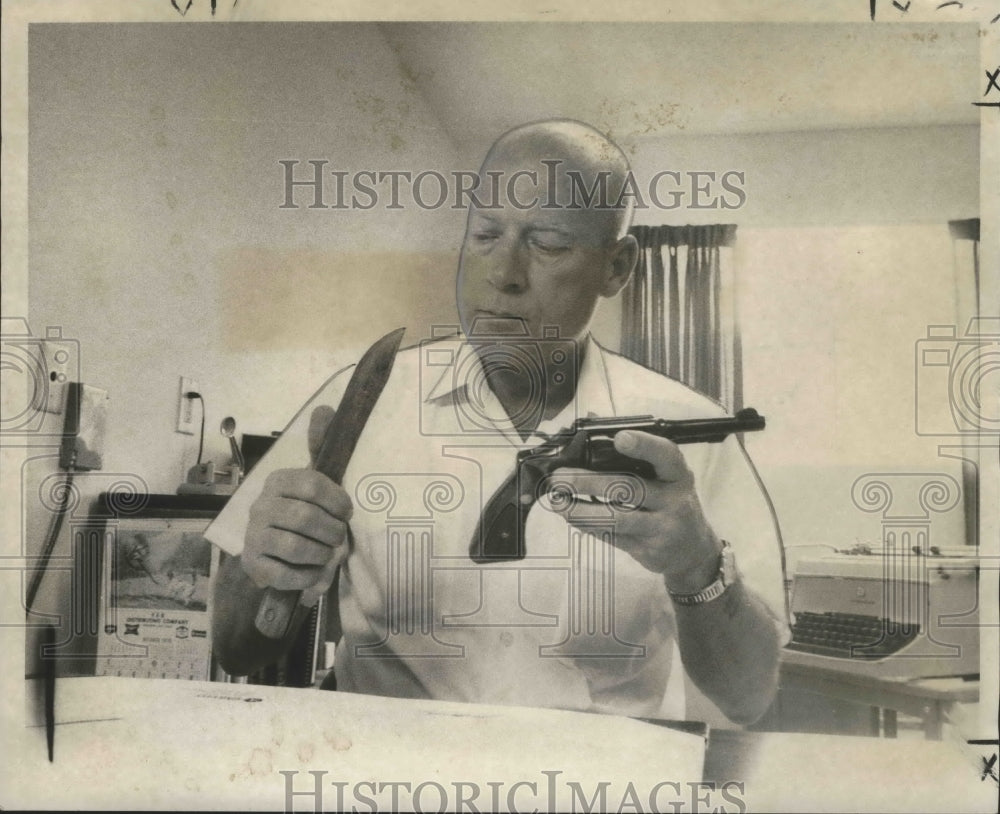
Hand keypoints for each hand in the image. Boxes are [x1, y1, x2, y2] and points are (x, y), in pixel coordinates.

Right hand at [241, 405, 351, 604]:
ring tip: (329, 554)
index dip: (338, 501)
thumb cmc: (301, 512)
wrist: (269, 553)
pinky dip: (309, 576)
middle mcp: (260, 506)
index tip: (348, 513)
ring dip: (322, 554)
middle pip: (305, 518)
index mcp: (278, 481)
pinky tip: (315, 571)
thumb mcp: (313, 479)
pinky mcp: (253, 565)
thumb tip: (325, 407)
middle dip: (333, 531)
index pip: (312, 484)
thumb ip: (320, 445)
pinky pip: (286, 574)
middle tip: (340, 538)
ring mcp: (253, 536)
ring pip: (296, 547)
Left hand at [549, 430, 721, 593]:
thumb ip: (633, 452)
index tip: (618, 437)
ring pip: (616, 518)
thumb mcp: (665, 476)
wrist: (693, 550)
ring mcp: (662, 528)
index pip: (665, 456)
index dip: (643, 445)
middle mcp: (674, 501)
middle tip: (560, 478)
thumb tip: (592, 418)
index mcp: (678, 474)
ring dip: (581, 510)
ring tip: (558, 502)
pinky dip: (588, 526)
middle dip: (588, 482)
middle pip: (629, 488)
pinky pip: (613, 537)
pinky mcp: (648, 551)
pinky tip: (573, 516)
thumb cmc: (670, 502)